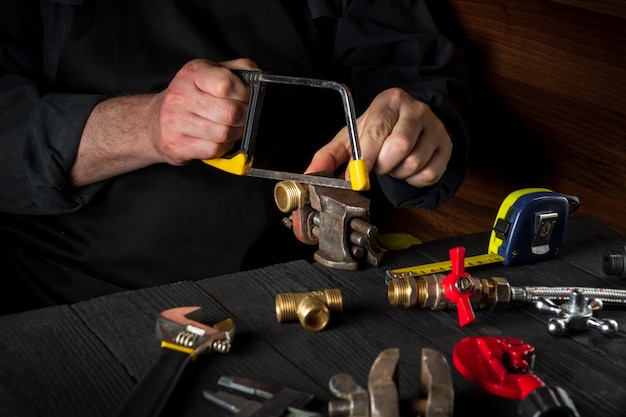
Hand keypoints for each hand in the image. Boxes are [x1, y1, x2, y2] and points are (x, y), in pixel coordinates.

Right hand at [148, 58, 258, 164]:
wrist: (154, 121)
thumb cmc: (189, 97)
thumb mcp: (210, 74)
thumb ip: (236, 70)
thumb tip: (257, 75)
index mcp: (193, 73)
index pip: (226, 84)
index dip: (244, 93)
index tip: (245, 97)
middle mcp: (180, 95)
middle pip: (230, 112)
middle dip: (243, 117)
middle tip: (241, 117)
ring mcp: (175, 121)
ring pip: (224, 133)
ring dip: (234, 134)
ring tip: (229, 129)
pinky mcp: (175, 145)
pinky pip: (213, 149)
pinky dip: (222, 147)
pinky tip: (216, 140)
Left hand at [305, 88, 451, 187]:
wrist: (411, 124)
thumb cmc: (379, 130)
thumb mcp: (351, 137)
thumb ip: (330, 155)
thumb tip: (311, 174)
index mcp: (390, 101)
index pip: (377, 129)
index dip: (365, 157)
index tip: (354, 175)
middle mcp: (416, 109)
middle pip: (398, 147)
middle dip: (382, 165)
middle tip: (378, 164)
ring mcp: (435, 127)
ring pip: (414, 163)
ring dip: (397, 173)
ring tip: (393, 163)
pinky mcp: (446, 147)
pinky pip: (428, 174)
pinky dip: (413, 180)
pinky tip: (407, 168)